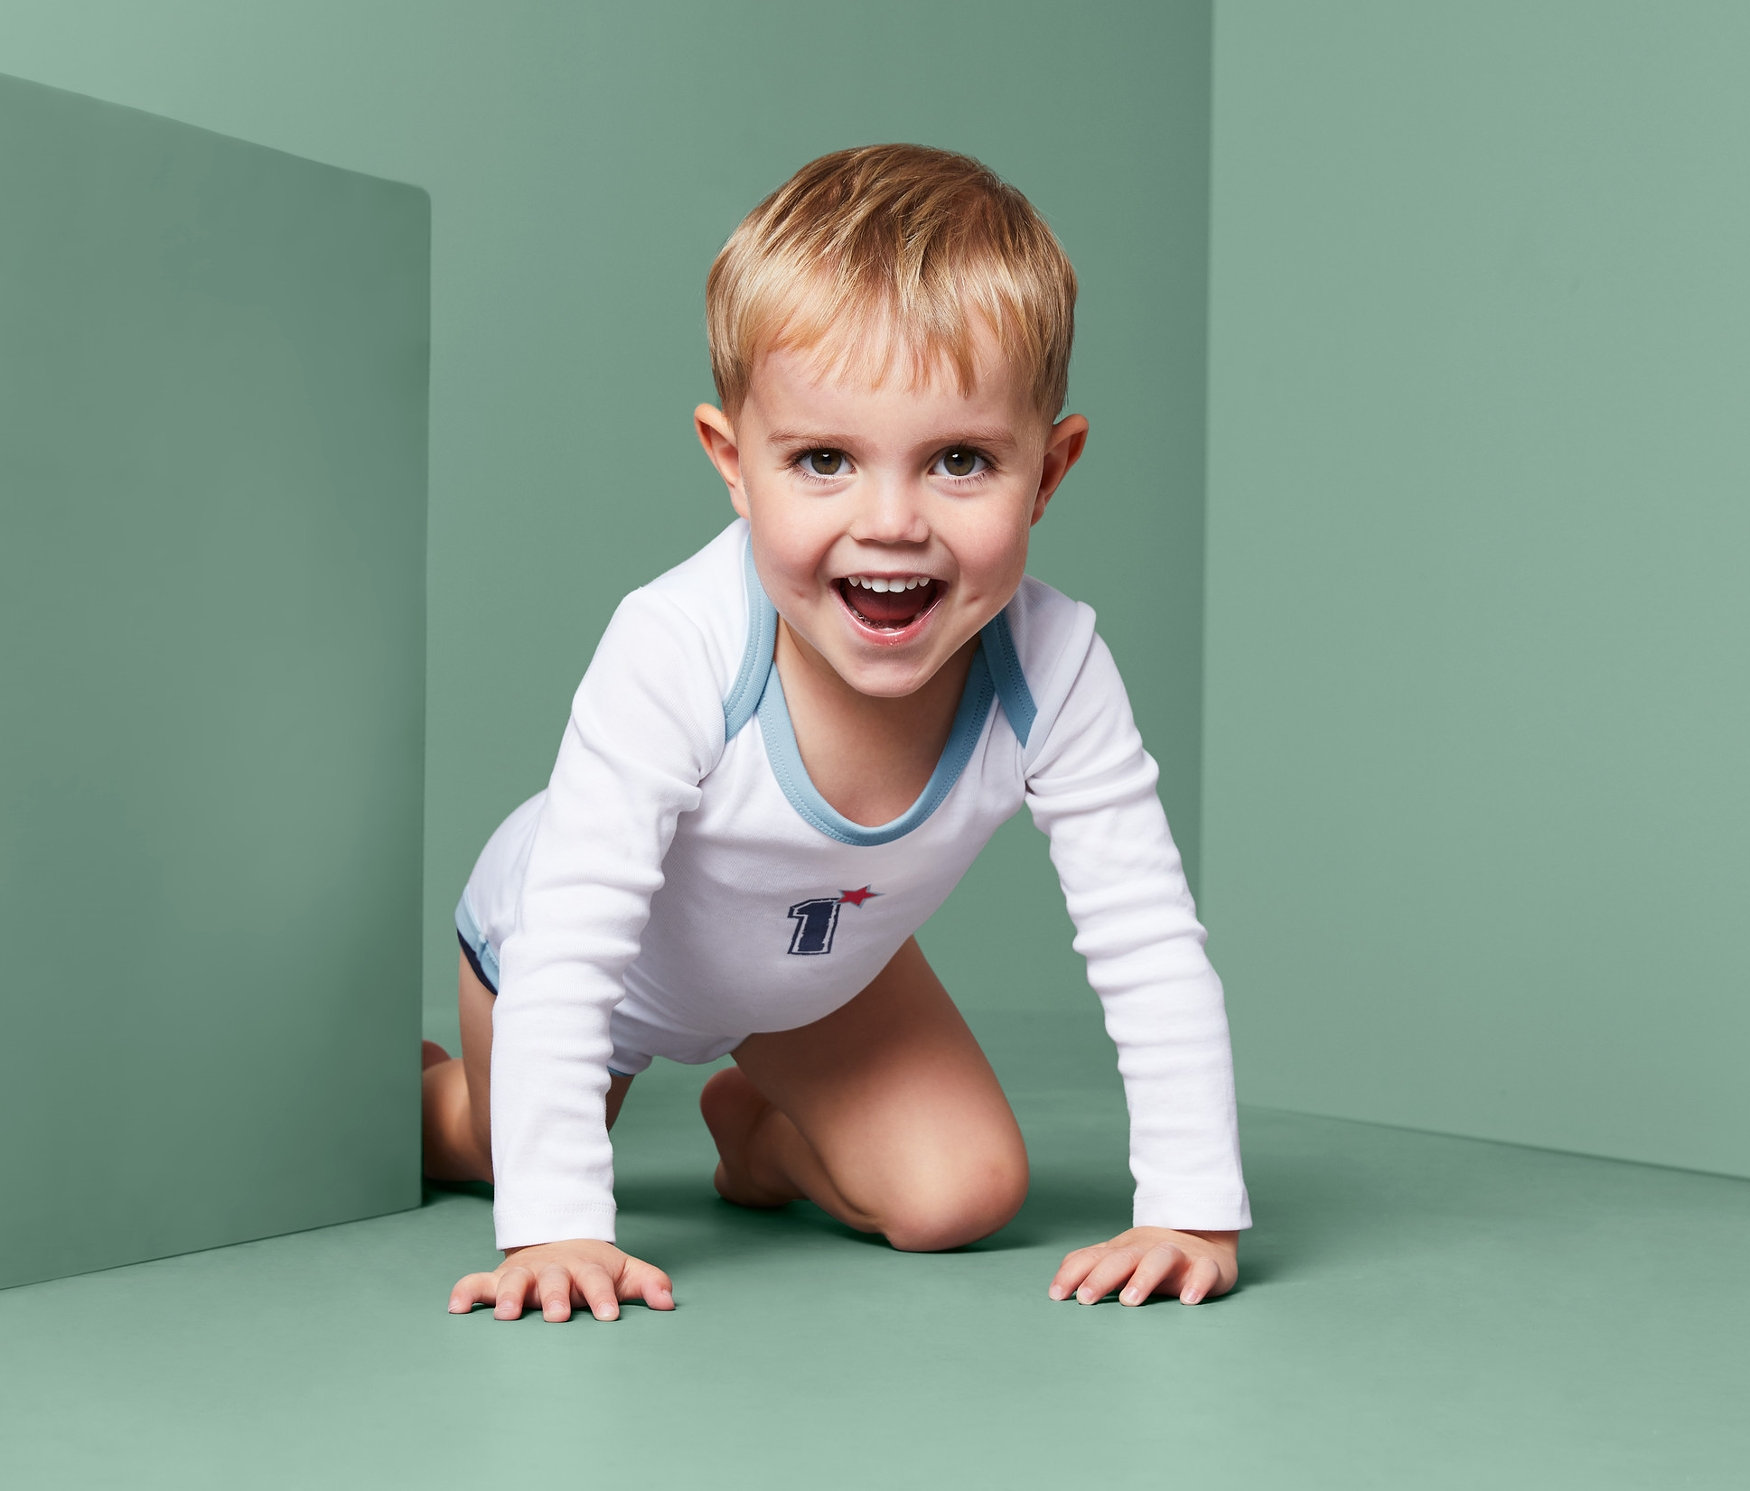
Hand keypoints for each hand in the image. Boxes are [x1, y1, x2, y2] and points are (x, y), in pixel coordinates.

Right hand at [448, 1238, 674, 1321]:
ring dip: (511, 1296)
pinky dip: (464, 1292)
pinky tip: (455, 1308)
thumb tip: (669, 1302)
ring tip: (507, 1316)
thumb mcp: (623, 1271)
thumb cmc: (594, 1268)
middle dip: (555, 1297)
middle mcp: (553, 1270)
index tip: (609, 1316)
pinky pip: (475, 1282)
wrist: (559, 1240)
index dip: (603, 1297)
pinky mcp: (497, 1279)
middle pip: (554, 1280)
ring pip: (515, 1281)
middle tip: (558, 1316)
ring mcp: (524, 1273)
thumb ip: (648, 1283)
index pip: (596, 1280)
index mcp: (585, 1268)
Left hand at [1048, 1227, 1237, 1306]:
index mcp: (1123, 1251)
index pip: (1093, 1257)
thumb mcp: (1119, 1260)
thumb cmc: (1150, 1257)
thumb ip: (1090, 1268)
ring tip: (1129, 1301)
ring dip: (1143, 1278)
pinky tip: (1188, 1300)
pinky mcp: (1207, 1266)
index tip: (1055, 1296)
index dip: (1072, 1274)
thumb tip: (1055, 1287)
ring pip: (1160, 1259)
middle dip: (1101, 1277)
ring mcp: (1178, 1256)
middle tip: (1085, 1300)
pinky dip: (1197, 1283)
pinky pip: (1204, 1271)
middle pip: (1122, 1258)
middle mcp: (1147, 1250)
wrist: (1203, 1239)